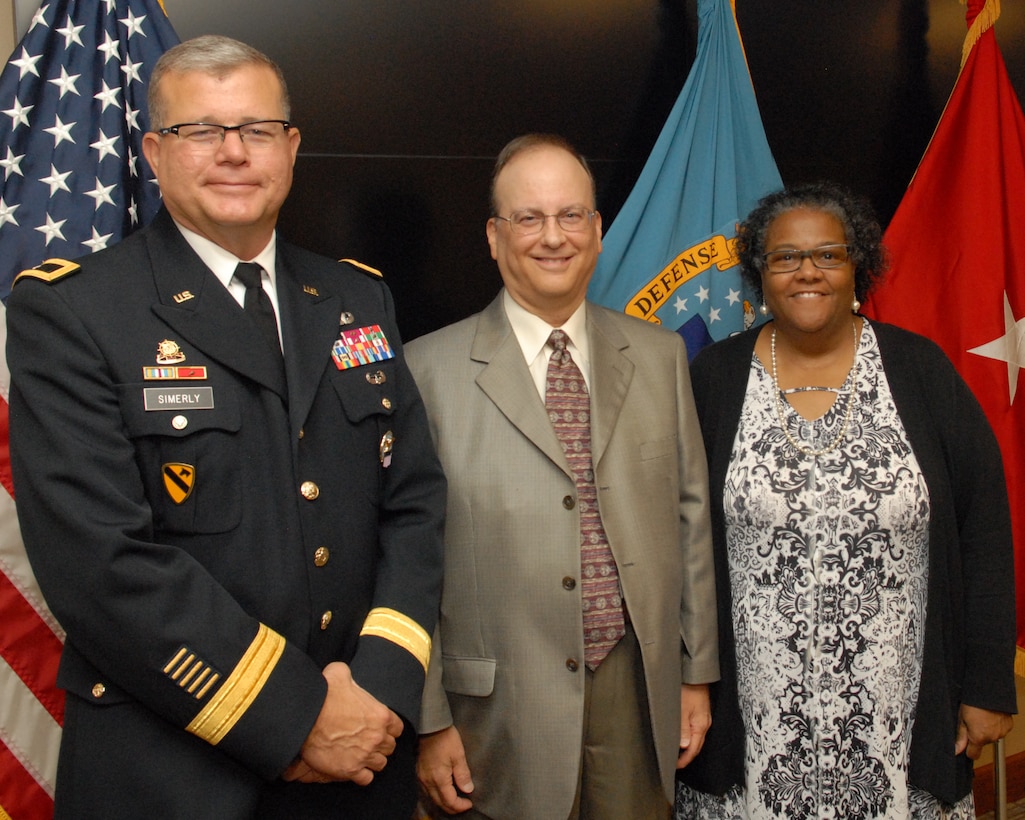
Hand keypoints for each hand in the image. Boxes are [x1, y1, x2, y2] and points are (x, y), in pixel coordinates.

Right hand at [283, 661, 403, 784]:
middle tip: (368, 742)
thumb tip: (345, 673)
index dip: (388, 729)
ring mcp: (364, 755)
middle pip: (390, 747)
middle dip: (381, 745)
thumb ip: (349, 674)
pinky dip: (362, 775)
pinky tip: (355, 768)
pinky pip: (366, 779)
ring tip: (362, 756)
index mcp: (380, 715)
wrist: (305, 717)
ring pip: (380, 764)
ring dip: (373, 760)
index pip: (397, 728)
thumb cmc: (323, 694)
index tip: (379, 729)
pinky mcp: (350, 770)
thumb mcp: (340, 673)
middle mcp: (377, 737)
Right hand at [417, 725, 474, 813]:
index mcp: (438, 778)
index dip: (460, 806)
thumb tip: (468, 789)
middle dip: (453, 808)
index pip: (449, 801)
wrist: (429, 726)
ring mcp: (421, 777)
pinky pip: (427, 791)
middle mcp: (427, 781)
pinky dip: (436, 795)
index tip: (469, 803)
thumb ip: (463, 774)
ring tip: (455, 799)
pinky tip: (443, 791)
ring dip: (444, 802)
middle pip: (440, 803)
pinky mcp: (419, 772)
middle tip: (464, 804)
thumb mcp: (458, 755)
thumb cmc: (444, 738)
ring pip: (432, 798)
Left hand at [677, 683, 710, 768]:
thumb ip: (683, 729)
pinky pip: (695, 729)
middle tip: (675, 762)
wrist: (695, 673)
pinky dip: (689, 736)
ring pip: (696, 737)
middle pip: (697, 745)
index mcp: (701, 725)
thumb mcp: (682, 710)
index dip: (685, 760)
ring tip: (676, 752)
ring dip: (687, 746)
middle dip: (686, 756)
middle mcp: (704, 723)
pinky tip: (682, 736)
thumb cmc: (688, 688)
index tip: (675, 766)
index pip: (694, 749)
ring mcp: (703, 717)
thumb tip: (684, 746)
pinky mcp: (700, 711)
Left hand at [955, 704, 1012, 759]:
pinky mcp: (1008, 726)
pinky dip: (996, 725)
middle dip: (977, 736)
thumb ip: (960, 737)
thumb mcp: (962, 719)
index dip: (968, 750)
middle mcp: (992, 738)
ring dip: (987, 730)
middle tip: (973, 722)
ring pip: (991, 736)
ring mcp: (1002, 732)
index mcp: (979, 737)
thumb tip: (956, 750)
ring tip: (982, 717)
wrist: (988, 692)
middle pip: (982, 743)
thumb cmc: (973, 703)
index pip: (973, 755)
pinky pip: (1000, 730)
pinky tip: (991, 716)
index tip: (966, 745)